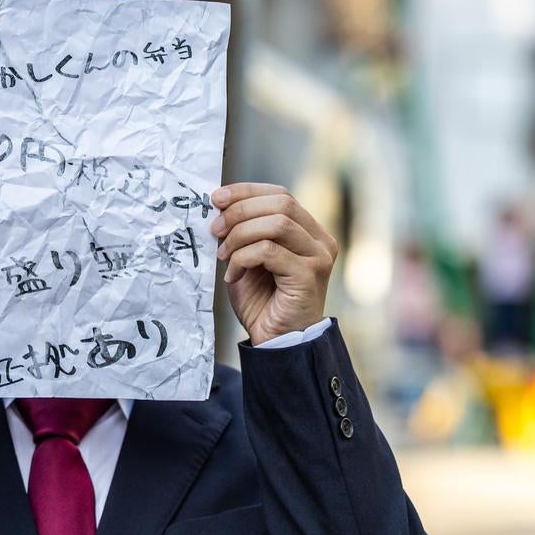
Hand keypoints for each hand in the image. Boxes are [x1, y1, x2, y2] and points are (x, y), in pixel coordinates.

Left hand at [211, 184, 336, 344]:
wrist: (275, 342)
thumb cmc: (262, 302)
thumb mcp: (248, 258)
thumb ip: (243, 231)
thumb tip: (219, 203)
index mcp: (309, 231)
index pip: (281, 195)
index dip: (247, 191)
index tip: (216, 198)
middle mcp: (320, 240)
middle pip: (281, 203)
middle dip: (240, 211)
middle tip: (215, 229)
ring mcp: (318, 257)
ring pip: (275, 224)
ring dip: (240, 235)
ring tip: (223, 256)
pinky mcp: (308, 275)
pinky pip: (268, 251)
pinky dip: (243, 258)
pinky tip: (233, 276)